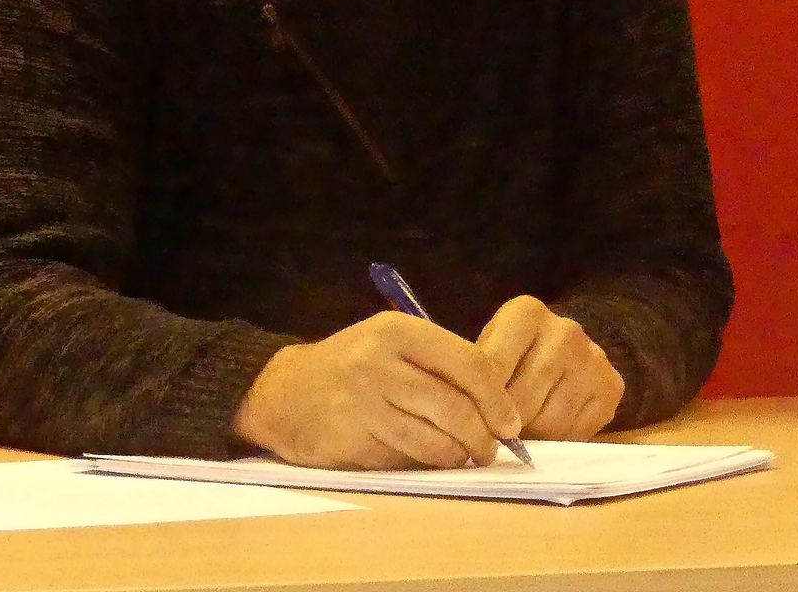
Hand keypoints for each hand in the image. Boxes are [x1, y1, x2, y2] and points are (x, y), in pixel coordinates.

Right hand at [232, 312, 519, 468]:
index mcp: (398, 331)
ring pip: (432, 440)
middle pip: (454, 407)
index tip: (512, 422)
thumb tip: (499, 404)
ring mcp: (361, 404)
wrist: (286, 394)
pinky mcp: (349, 440)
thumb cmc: (355, 367)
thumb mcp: (393, 344)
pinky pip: (404, 460)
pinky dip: (426, 466)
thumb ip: (441, 364)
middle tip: (492, 449)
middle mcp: (378, 363)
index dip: (497, 398)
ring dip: (459, 456)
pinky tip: (433, 463)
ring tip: (467, 458)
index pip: (468, 364)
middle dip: (483, 435)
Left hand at [477, 295, 623, 439]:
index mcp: (526, 314)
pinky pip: (577, 434)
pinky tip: (551, 428)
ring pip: (550, 423)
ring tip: (524, 430)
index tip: (469, 424)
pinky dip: (558, 442)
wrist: (566, 352)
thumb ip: (474, 379)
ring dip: (532, 437)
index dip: (476, 404)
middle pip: (522, 399)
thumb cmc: (513, 357)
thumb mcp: (486, 353)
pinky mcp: (612, 388)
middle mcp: (565, 331)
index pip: (491, 367)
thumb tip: (465, 423)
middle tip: (495, 434)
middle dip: (503, 426)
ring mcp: (593, 359)